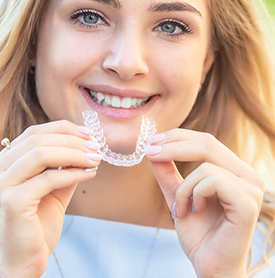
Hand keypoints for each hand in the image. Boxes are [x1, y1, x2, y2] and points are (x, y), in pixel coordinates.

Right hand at [0, 120, 100, 277]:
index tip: (88, 133)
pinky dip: (73, 173)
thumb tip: (86, 145)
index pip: (32, 133)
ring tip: (95, 158)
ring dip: (75, 153)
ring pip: (42, 154)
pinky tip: (90, 174)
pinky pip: (49, 178)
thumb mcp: (51, 190)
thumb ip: (63, 166)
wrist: (22, 265)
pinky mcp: (11, 202)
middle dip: (72, 140)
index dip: (62, 129)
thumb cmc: (36, 227)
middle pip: (37, 139)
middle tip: (96, 146)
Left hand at [145, 129, 264, 277]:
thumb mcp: (178, 196)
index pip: (207, 141)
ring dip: (184, 188)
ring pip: (205, 165)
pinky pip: (213, 181)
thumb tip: (153, 148)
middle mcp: (248, 175)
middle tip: (150, 152)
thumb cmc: (199, 234)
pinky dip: (194, 194)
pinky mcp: (248, 202)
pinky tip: (195, 211)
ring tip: (181, 209)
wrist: (210, 267)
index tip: (152, 141)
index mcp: (235, 170)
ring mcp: (252, 188)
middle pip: (208, 143)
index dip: (178, 136)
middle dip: (173, 146)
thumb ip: (168, 173)